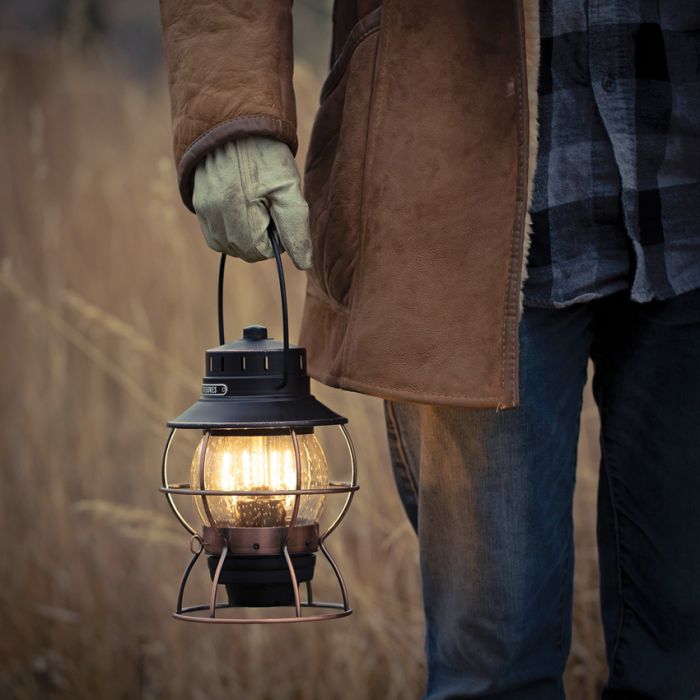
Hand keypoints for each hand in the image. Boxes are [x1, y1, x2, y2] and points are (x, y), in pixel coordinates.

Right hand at [192, 136, 311, 269]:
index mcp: (240, 210)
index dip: (276, 237)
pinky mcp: (197, 204)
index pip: (262, 252)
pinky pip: (214, 236)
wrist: (235, 124)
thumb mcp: (289, 189)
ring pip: (228, 246)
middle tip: (267, 205)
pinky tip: (239, 208)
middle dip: (260, 237)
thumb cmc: (267, 156)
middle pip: (244, 252)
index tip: (278, 212)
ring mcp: (203, 209)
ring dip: (244, 235)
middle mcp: (216, 213)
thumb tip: (304, 264)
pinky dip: (229, 230)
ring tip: (253, 204)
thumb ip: (296, 228)